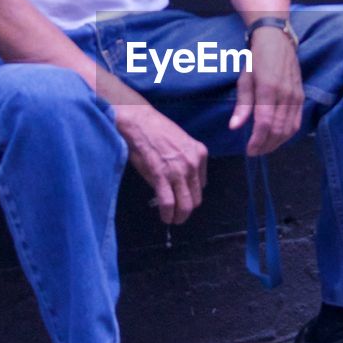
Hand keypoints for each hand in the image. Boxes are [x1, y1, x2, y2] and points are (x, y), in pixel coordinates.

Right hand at [114, 103, 207, 224]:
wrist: (140, 122)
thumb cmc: (157, 131)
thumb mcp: (181, 143)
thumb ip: (186, 162)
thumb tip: (182, 182)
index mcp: (200, 154)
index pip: (201, 184)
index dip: (191, 193)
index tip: (182, 197)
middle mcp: (193, 164)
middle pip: (196, 198)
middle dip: (187, 209)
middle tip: (179, 215)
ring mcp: (178, 171)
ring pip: (185, 204)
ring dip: (179, 216)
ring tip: (172, 220)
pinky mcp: (161, 176)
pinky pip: (168, 202)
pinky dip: (167, 214)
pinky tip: (165, 217)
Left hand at [228, 26, 303, 155]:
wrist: (277, 40)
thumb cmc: (256, 58)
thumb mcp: (244, 78)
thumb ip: (242, 104)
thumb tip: (234, 127)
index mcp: (268, 88)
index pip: (264, 122)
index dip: (257, 140)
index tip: (249, 150)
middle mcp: (285, 93)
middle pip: (278, 129)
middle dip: (266, 145)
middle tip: (254, 152)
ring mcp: (296, 95)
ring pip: (289, 128)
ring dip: (277, 142)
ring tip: (264, 148)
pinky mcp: (302, 96)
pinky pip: (297, 121)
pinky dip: (288, 134)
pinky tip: (277, 138)